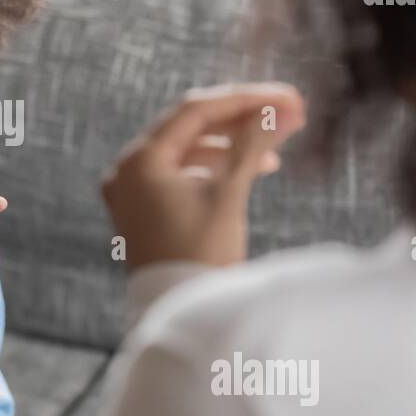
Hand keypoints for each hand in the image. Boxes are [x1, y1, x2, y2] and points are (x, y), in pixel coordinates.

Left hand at [99, 82, 305, 268]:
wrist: (184, 315)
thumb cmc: (202, 257)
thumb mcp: (228, 195)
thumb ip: (252, 144)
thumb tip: (280, 108)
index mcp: (139, 161)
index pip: (195, 110)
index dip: (246, 99)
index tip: (287, 99)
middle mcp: (127, 170)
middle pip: (190, 127)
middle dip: (242, 120)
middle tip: (288, 115)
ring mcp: (133, 191)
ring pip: (188, 150)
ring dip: (232, 145)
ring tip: (273, 153)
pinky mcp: (145, 210)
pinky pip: (181, 174)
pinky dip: (214, 169)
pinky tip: (248, 171)